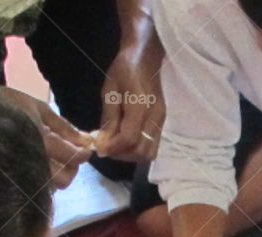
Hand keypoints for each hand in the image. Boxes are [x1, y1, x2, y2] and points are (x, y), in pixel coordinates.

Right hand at [0, 87, 93, 188]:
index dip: (82, 155)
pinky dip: (43, 180)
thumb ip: (63, 126)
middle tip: (70, 158)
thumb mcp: (36, 107)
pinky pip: (35, 189)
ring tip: (54, 161)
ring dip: (58, 177)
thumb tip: (86, 140)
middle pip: (63, 180)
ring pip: (50, 188)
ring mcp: (20, 173)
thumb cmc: (6, 104)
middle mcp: (30, 160)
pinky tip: (41, 166)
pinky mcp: (11, 181)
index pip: (71, 155)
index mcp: (38, 138)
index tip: (85, 150)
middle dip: (71, 170)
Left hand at [97, 36, 165, 162]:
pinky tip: (126, 140)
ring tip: (116, 145)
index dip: (113, 148)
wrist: (146, 57)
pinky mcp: (161, 123)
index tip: (99, 148)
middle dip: (122, 154)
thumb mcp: (110, 92)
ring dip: (131, 155)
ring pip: (149, 153)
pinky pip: (152, 146)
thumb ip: (108, 120)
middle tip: (107, 147)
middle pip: (141, 151)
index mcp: (141, 107)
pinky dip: (138, 149)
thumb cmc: (124, 69)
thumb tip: (102, 144)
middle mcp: (155, 118)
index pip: (129, 138)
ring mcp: (161, 122)